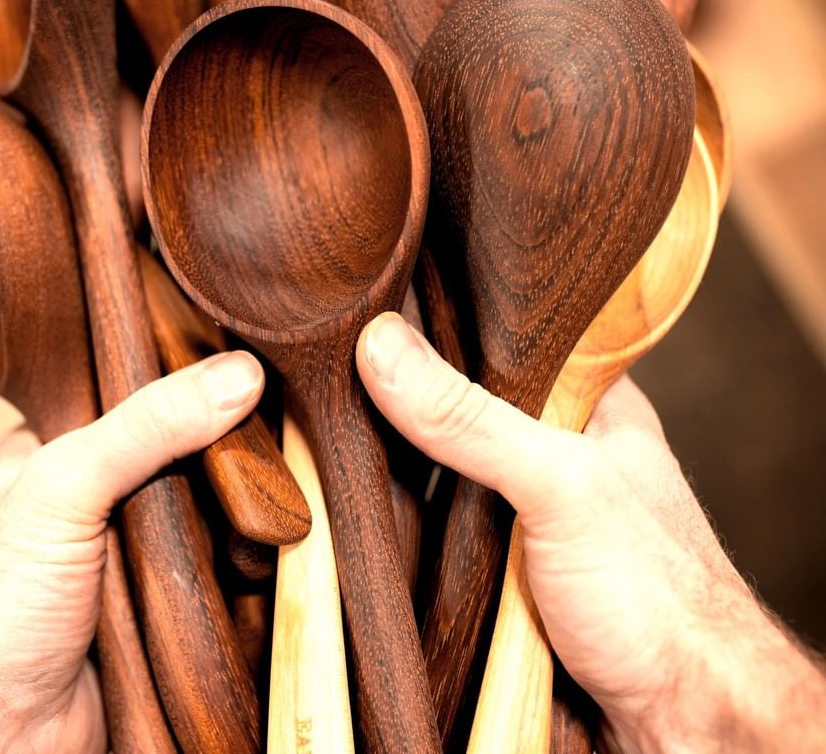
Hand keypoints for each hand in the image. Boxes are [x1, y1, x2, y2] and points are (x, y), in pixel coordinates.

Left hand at [0, 350, 263, 753]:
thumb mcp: (63, 486)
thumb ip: (146, 425)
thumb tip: (238, 375)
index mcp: (60, 451)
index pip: (139, 392)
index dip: (191, 380)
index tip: (250, 368)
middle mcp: (101, 499)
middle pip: (190, 454)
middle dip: (230, 456)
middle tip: (269, 447)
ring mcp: (137, 557)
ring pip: (215, 515)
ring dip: (245, 519)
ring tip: (268, 510)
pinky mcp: (168, 612)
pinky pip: (226, 576)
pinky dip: (250, 570)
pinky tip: (267, 555)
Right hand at [357, 312, 825, 753]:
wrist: (685, 724)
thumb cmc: (659, 598)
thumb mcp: (557, 485)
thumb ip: (472, 420)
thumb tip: (383, 347)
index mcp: (588, 403)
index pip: (499, 339)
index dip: (437, 326)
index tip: (369, 316)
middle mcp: (560, 449)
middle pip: (464, 407)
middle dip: (409, 405)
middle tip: (343, 385)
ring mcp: (532, 511)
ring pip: (448, 471)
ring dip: (406, 474)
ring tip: (347, 445)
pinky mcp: (508, 568)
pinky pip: (443, 530)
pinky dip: (414, 528)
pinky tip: (382, 516)